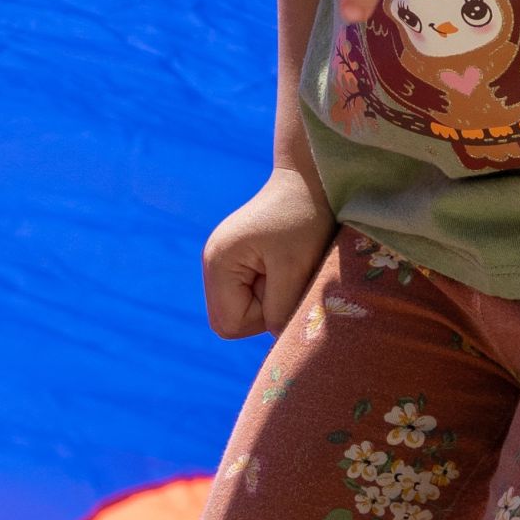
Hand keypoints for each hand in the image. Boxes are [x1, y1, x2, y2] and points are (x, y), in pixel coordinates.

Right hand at [203, 167, 332, 338]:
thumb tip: (279, 340)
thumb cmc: (303, 219)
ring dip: (267, 299)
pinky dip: (268, 289)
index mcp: (218, 264)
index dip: (261, 318)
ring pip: (240, 309)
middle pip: (229, 321)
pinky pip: (246, 293)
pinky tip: (282, 264)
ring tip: (285, 268)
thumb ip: (281, 309)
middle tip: (285, 280)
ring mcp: (222, 260)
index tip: (284, 288)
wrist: (308, 179)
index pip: (229, 324)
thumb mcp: (295, 268)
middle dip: (261, 312)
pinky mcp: (236, 259)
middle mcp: (212, 263)